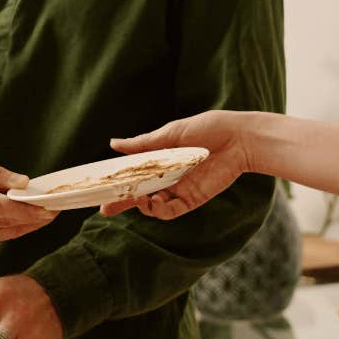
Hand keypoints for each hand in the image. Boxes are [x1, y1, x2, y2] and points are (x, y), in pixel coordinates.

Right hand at [0, 140, 52, 249]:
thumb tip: (22, 184)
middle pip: (4, 221)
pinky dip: (15, 226)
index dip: (25, 209)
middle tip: (59, 206)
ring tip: (51, 212)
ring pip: (4, 232)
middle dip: (33, 215)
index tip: (49, 207)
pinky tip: (32, 217)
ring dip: (28, 223)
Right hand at [99, 110, 257, 219]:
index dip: (117, 182)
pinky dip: (158, 210)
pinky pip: (171, 211)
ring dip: (141, 205)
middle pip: (139, 193)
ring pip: (153, 205)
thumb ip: (144, 143)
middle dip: (121, 202)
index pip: (134, 173)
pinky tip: (152, 203)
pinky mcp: (192, 198)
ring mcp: (179, 188)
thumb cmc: (208, 128)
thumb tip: (113, 144)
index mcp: (160, 159)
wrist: (239, 138)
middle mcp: (167, 176)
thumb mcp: (171, 133)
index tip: (99, 188)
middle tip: (105, 207)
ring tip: (138, 199)